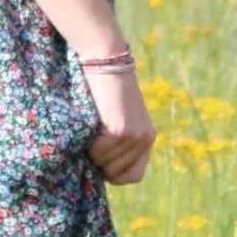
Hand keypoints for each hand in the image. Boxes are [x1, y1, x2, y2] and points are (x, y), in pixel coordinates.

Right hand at [84, 65, 155, 185]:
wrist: (105, 60)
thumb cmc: (103, 90)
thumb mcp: (118, 118)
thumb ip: (118, 143)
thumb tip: (100, 172)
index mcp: (147, 137)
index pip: (134, 176)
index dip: (114, 172)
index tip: (101, 159)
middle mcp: (145, 139)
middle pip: (116, 173)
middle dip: (99, 163)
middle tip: (92, 140)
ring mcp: (134, 136)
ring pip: (105, 165)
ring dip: (92, 152)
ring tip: (91, 128)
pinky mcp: (120, 131)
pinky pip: (98, 153)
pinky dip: (88, 144)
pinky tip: (91, 124)